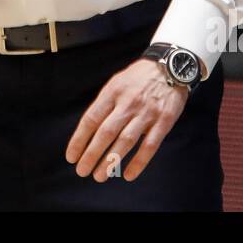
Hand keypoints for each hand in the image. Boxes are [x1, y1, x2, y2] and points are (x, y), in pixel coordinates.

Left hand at [66, 58, 189, 181]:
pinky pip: (149, 146)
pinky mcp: (164, 121)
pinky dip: (139, 162)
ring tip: (100, 175)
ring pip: (126, 141)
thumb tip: (88, 131)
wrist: (171, 66)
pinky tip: (129, 175)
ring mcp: (146, 113)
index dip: (79, 139)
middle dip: (92, 154)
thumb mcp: (116, 83)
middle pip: (106, 132)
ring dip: (111, 161)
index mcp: (112, 93)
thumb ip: (104, 105)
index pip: (91, 119)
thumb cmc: (138, 78)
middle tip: (82, 171)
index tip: (71, 156)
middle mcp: (128, 103)